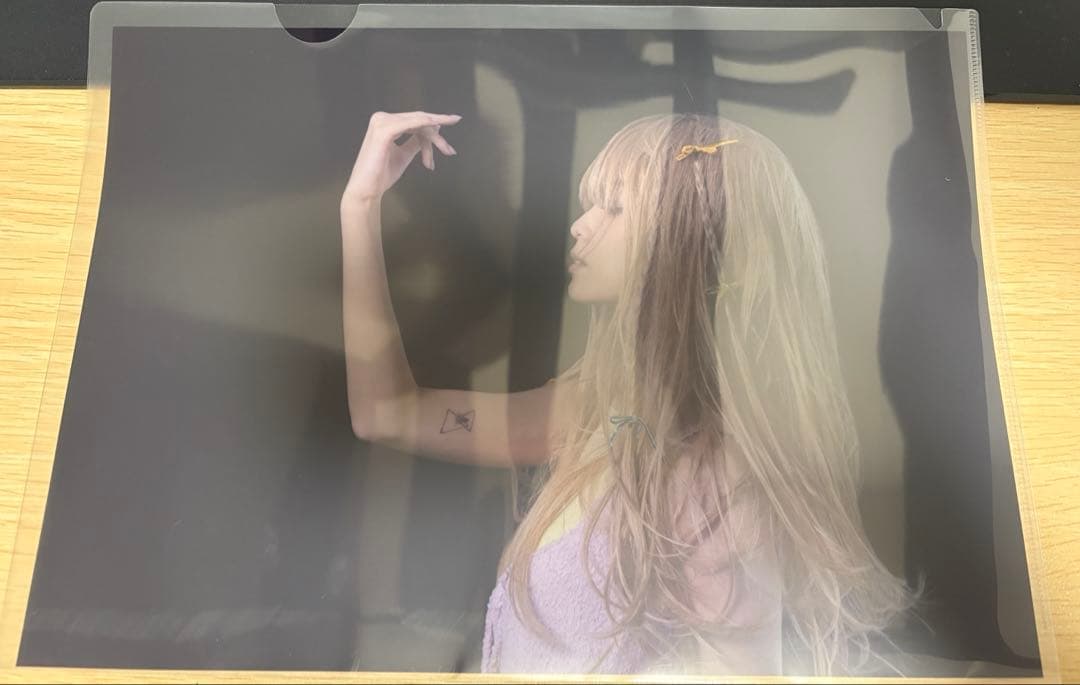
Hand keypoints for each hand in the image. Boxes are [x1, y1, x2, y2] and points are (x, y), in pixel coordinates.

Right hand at [342, 110, 460, 207]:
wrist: (367, 190)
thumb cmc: (382, 175)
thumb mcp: (404, 155)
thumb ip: (416, 142)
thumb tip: (433, 130)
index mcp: (385, 124)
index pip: (415, 123)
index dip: (432, 133)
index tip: (448, 145)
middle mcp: (382, 119)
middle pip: (419, 121)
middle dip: (437, 137)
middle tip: (450, 151)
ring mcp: (382, 123)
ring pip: (419, 123)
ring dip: (435, 139)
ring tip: (447, 152)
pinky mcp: (384, 131)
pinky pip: (412, 124)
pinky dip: (426, 124)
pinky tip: (438, 126)